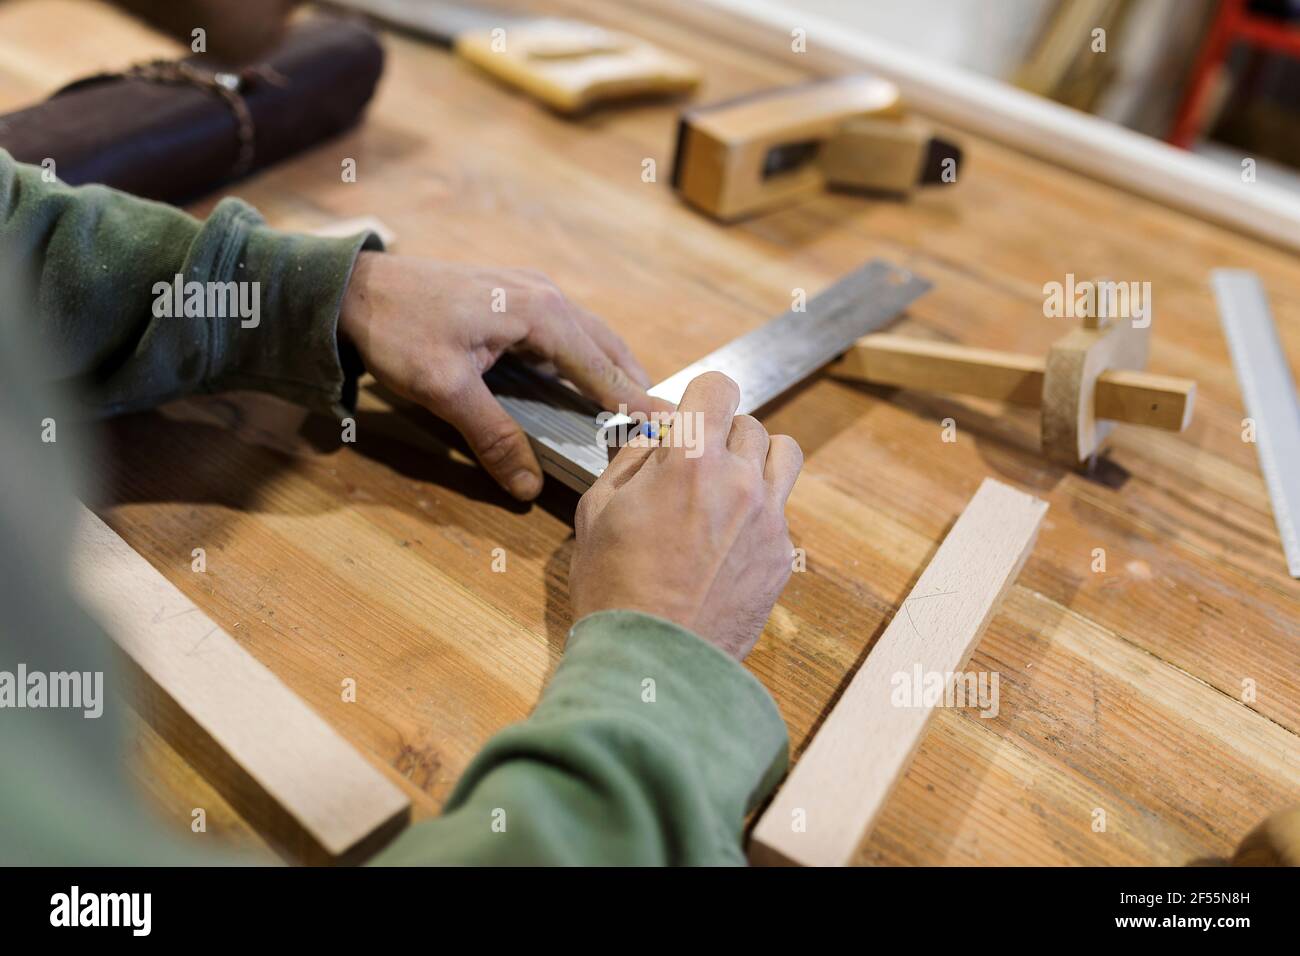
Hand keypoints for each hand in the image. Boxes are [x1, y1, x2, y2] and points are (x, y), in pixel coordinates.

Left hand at [339, 252, 661, 499]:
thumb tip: (528, 486)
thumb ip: (493, 436)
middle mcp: (545, 296)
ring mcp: (530, 292)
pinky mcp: (513, 298)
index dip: (636, 403)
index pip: (603, 367)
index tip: (670, 428)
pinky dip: (585, 359)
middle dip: (633, 385)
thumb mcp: (446, 390)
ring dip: (612, 371)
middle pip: (607, 347)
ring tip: (630, 409)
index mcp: (540, 314)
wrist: (354, 289)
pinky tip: (582, 383)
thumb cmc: (400, 331)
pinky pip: (565, 332)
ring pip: (588, 337)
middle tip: (659, 425)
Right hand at [569, 372, 802, 660]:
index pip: (718, 387)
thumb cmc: (614, 587)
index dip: (701, 397)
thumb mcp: (597, 510)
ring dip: (757, 459)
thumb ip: (630, 460)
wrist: (654, 661)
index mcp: (690, 459)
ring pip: (783, 455)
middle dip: (722, 434)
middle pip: (750, 423)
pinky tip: (728, 542)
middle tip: (694, 465)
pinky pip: (782, 510)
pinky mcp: (782, 555)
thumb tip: (653, 438)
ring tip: (728, 488)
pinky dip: (760, 512)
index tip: (689, 417)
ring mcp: (769, 519)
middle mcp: (740, 480)